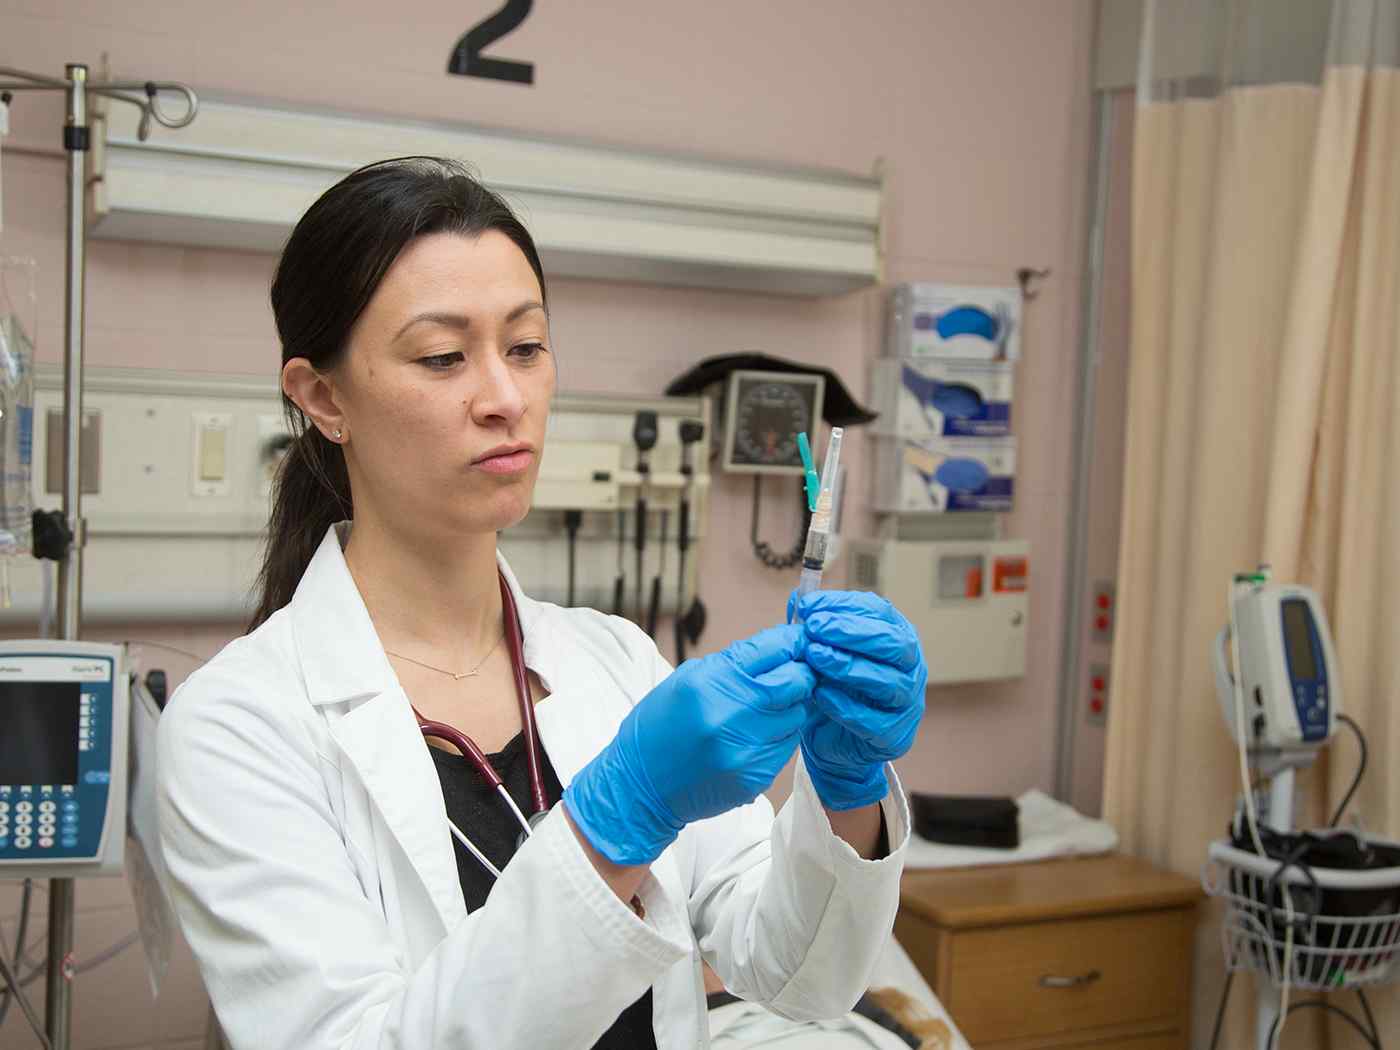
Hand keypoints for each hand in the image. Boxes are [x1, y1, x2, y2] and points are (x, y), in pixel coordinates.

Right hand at [564, 625, 813, 865]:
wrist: (640, 786)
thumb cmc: (661, 726)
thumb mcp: (686, 680)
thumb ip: (733, 664)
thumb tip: (778, 648)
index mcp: (710, 681)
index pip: (772, 649)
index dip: (792, 642)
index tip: (799, 642)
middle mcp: (731, 714)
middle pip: (796, 682)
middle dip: (800, 674)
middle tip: (793, 674)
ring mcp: (746, 749)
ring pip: (797, 715)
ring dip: (788, 709)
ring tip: (762, 711)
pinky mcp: (755, 776)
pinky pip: (787, 746)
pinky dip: (778, 737)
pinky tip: (753, 738)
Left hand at [787, 590, 926, 810]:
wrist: (830, 738)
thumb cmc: (832, 685)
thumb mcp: (822, 650)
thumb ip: (815, 626)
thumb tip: (799, 598)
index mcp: (896, 636)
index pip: (879, 612)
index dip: (844, 606)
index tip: (809, 606)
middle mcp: (910, 667)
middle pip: (894, 643)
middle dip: (851, 632)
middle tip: (815, 627)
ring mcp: (907, 702)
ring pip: (888, 681)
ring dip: (848, 666)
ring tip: (815, 656)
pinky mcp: (894, 735)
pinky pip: (874, 721)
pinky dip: (847, 706)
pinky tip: (821, 694)